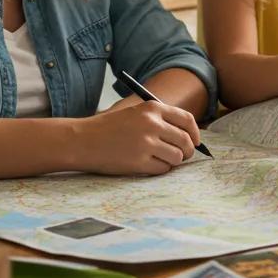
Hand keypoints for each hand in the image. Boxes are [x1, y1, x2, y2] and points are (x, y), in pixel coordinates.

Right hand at [75, 99, 200, 174]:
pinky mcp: (139, 162)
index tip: (195, 141)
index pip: (187, 120)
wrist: (82, 140)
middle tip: (181, 156)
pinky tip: (147, 165)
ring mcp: (146, 143)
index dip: (195, 133)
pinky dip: (159, 169)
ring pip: (177, 157)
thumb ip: (161, 121)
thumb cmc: (109, 128)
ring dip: (172, 161)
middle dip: (187, 151)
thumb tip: (189, 137)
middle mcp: (152, 123)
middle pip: (185, 140)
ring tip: (159, 159)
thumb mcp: (136, 113)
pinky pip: (163, 169)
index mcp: (152, 108)